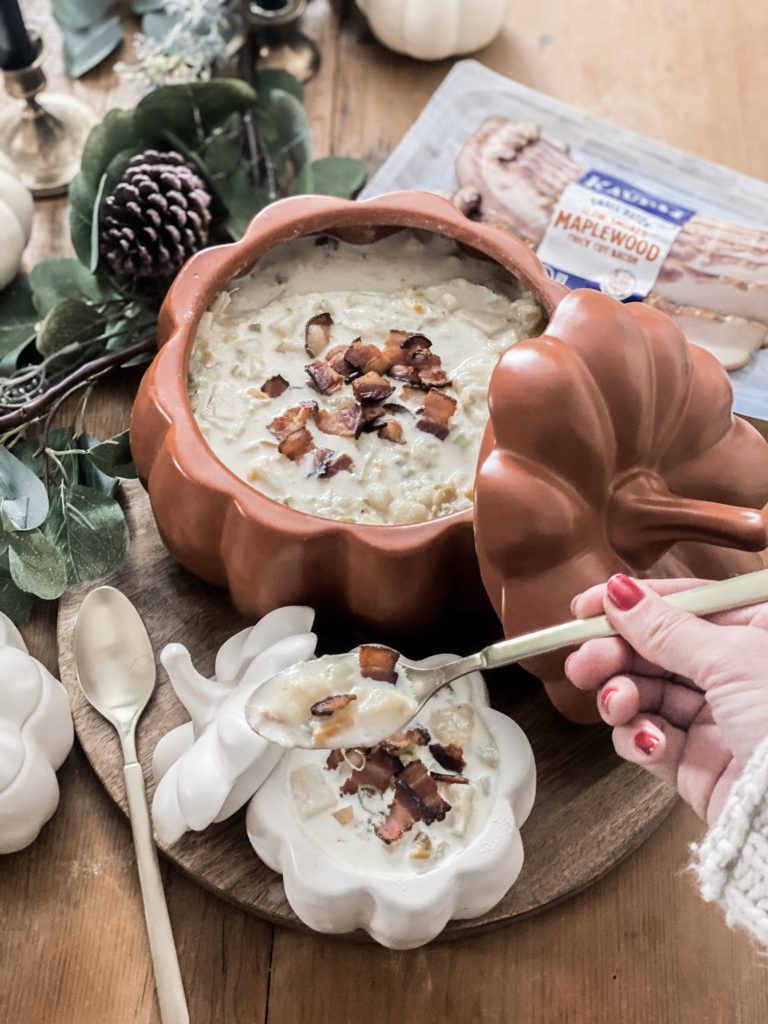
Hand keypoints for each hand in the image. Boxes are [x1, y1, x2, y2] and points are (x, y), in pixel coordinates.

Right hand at [565, 574, 767, 822]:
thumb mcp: (731, 658)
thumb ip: (667, 627)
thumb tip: (621, 593)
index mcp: (756, 632)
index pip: (683, 605)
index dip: (633, 604)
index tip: (587, 609)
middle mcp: (735, 673)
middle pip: (654, 650)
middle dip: (613, 654)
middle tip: (585, 662)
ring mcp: (715, 720)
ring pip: (644, 694)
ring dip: (620, 697)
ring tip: (616, 705)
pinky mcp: (696, 764)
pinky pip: (648, 740)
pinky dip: (638, 738)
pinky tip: (648, 742)